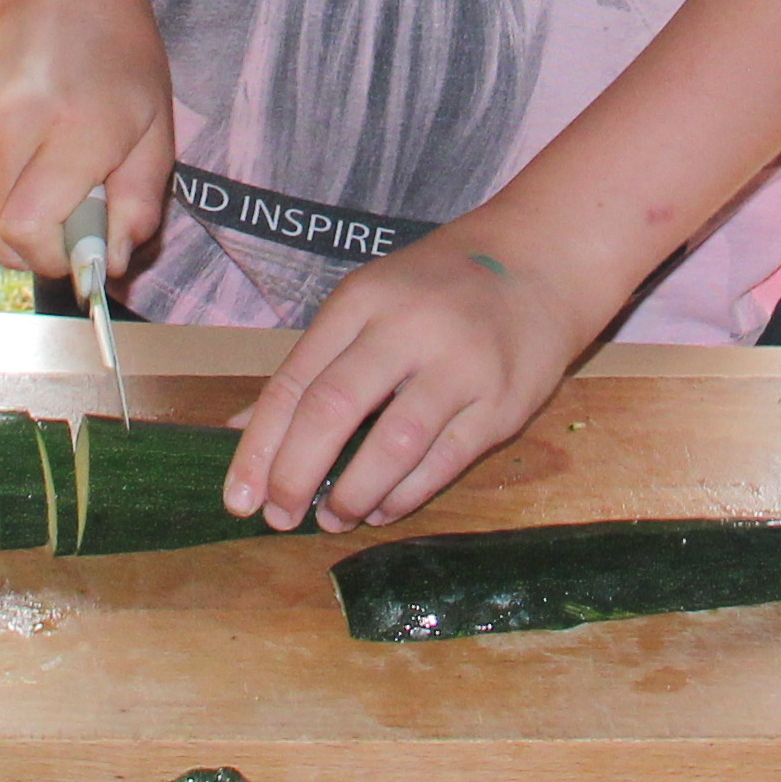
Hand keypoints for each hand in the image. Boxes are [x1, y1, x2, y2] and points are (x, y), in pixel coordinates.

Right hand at [0, 0, 172, 284]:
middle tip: (81, 198)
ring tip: (56, 168)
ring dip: (26, 217)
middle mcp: (6, 127)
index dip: (60, 256)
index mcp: (68, 127)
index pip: (30, 234)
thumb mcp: (157, 132)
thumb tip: (106, 267)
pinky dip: (4, 196)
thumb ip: (137, 206)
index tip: (89, 241)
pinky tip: (29, 155)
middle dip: (49, 241)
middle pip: (7, 241)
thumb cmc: (120, 64)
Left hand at [222, 217, 615, 531]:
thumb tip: (242, 435)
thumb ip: (311, 367)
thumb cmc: (437, 289)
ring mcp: (461, 366)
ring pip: (393, 444)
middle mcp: (408, 328)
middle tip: (278, 516)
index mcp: (363, 300)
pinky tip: (381, 509)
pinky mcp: (504, 402)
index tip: (237, 498)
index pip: (295, 381)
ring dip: (353, 494)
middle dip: (295, 475)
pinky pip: (444, 461)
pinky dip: (405, 495)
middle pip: (334, 409)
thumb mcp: (367, 305)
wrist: (542, 262)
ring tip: (331, 519)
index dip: (260, 447)